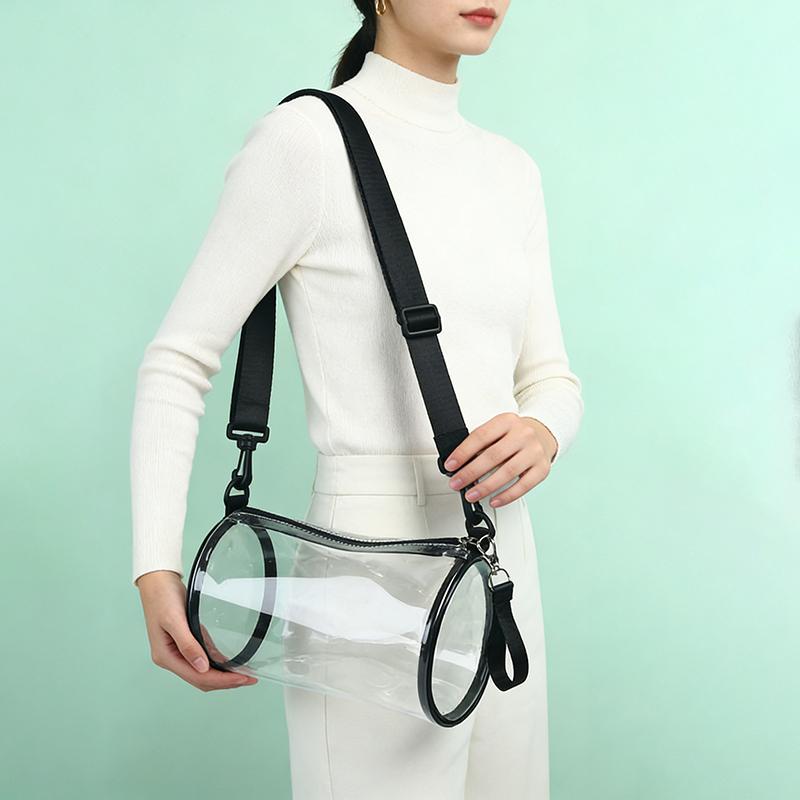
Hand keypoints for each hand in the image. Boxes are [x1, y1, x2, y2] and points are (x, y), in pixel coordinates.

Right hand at [136, 570, 257, 691]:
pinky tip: (230, 663)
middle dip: (225, 681)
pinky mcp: (185, 642)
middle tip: (248, 679)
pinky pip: (203, 657)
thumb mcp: (175, 620)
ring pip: (202, 671)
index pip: (197, 677)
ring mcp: (178, 651)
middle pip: (201, 679)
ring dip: (222, 675)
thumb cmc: (162, 598)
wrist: (158, 581)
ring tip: (242, 675)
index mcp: (166, 657)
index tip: (241, 679)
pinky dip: (216, 663)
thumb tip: (202, 668)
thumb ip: (187, 645)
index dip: (221, 681)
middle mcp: (171, 658)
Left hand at [443, 412, 557, 508]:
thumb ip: (481, 444)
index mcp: (507, 421)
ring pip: (507, 472)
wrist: (543, 434)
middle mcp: (523, 434)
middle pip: (493, 456)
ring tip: (472, 495)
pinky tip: (494, 500)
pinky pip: (523, 486)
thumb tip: (458, 465)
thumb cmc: (514, 435)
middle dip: (471, 472)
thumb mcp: (498, 430)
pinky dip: (507, 496)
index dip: (463, 452)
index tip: (451, 465)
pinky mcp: (542, 468)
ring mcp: (534, 451)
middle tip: (457, 483)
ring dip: (486, 487)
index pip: (481, 436)